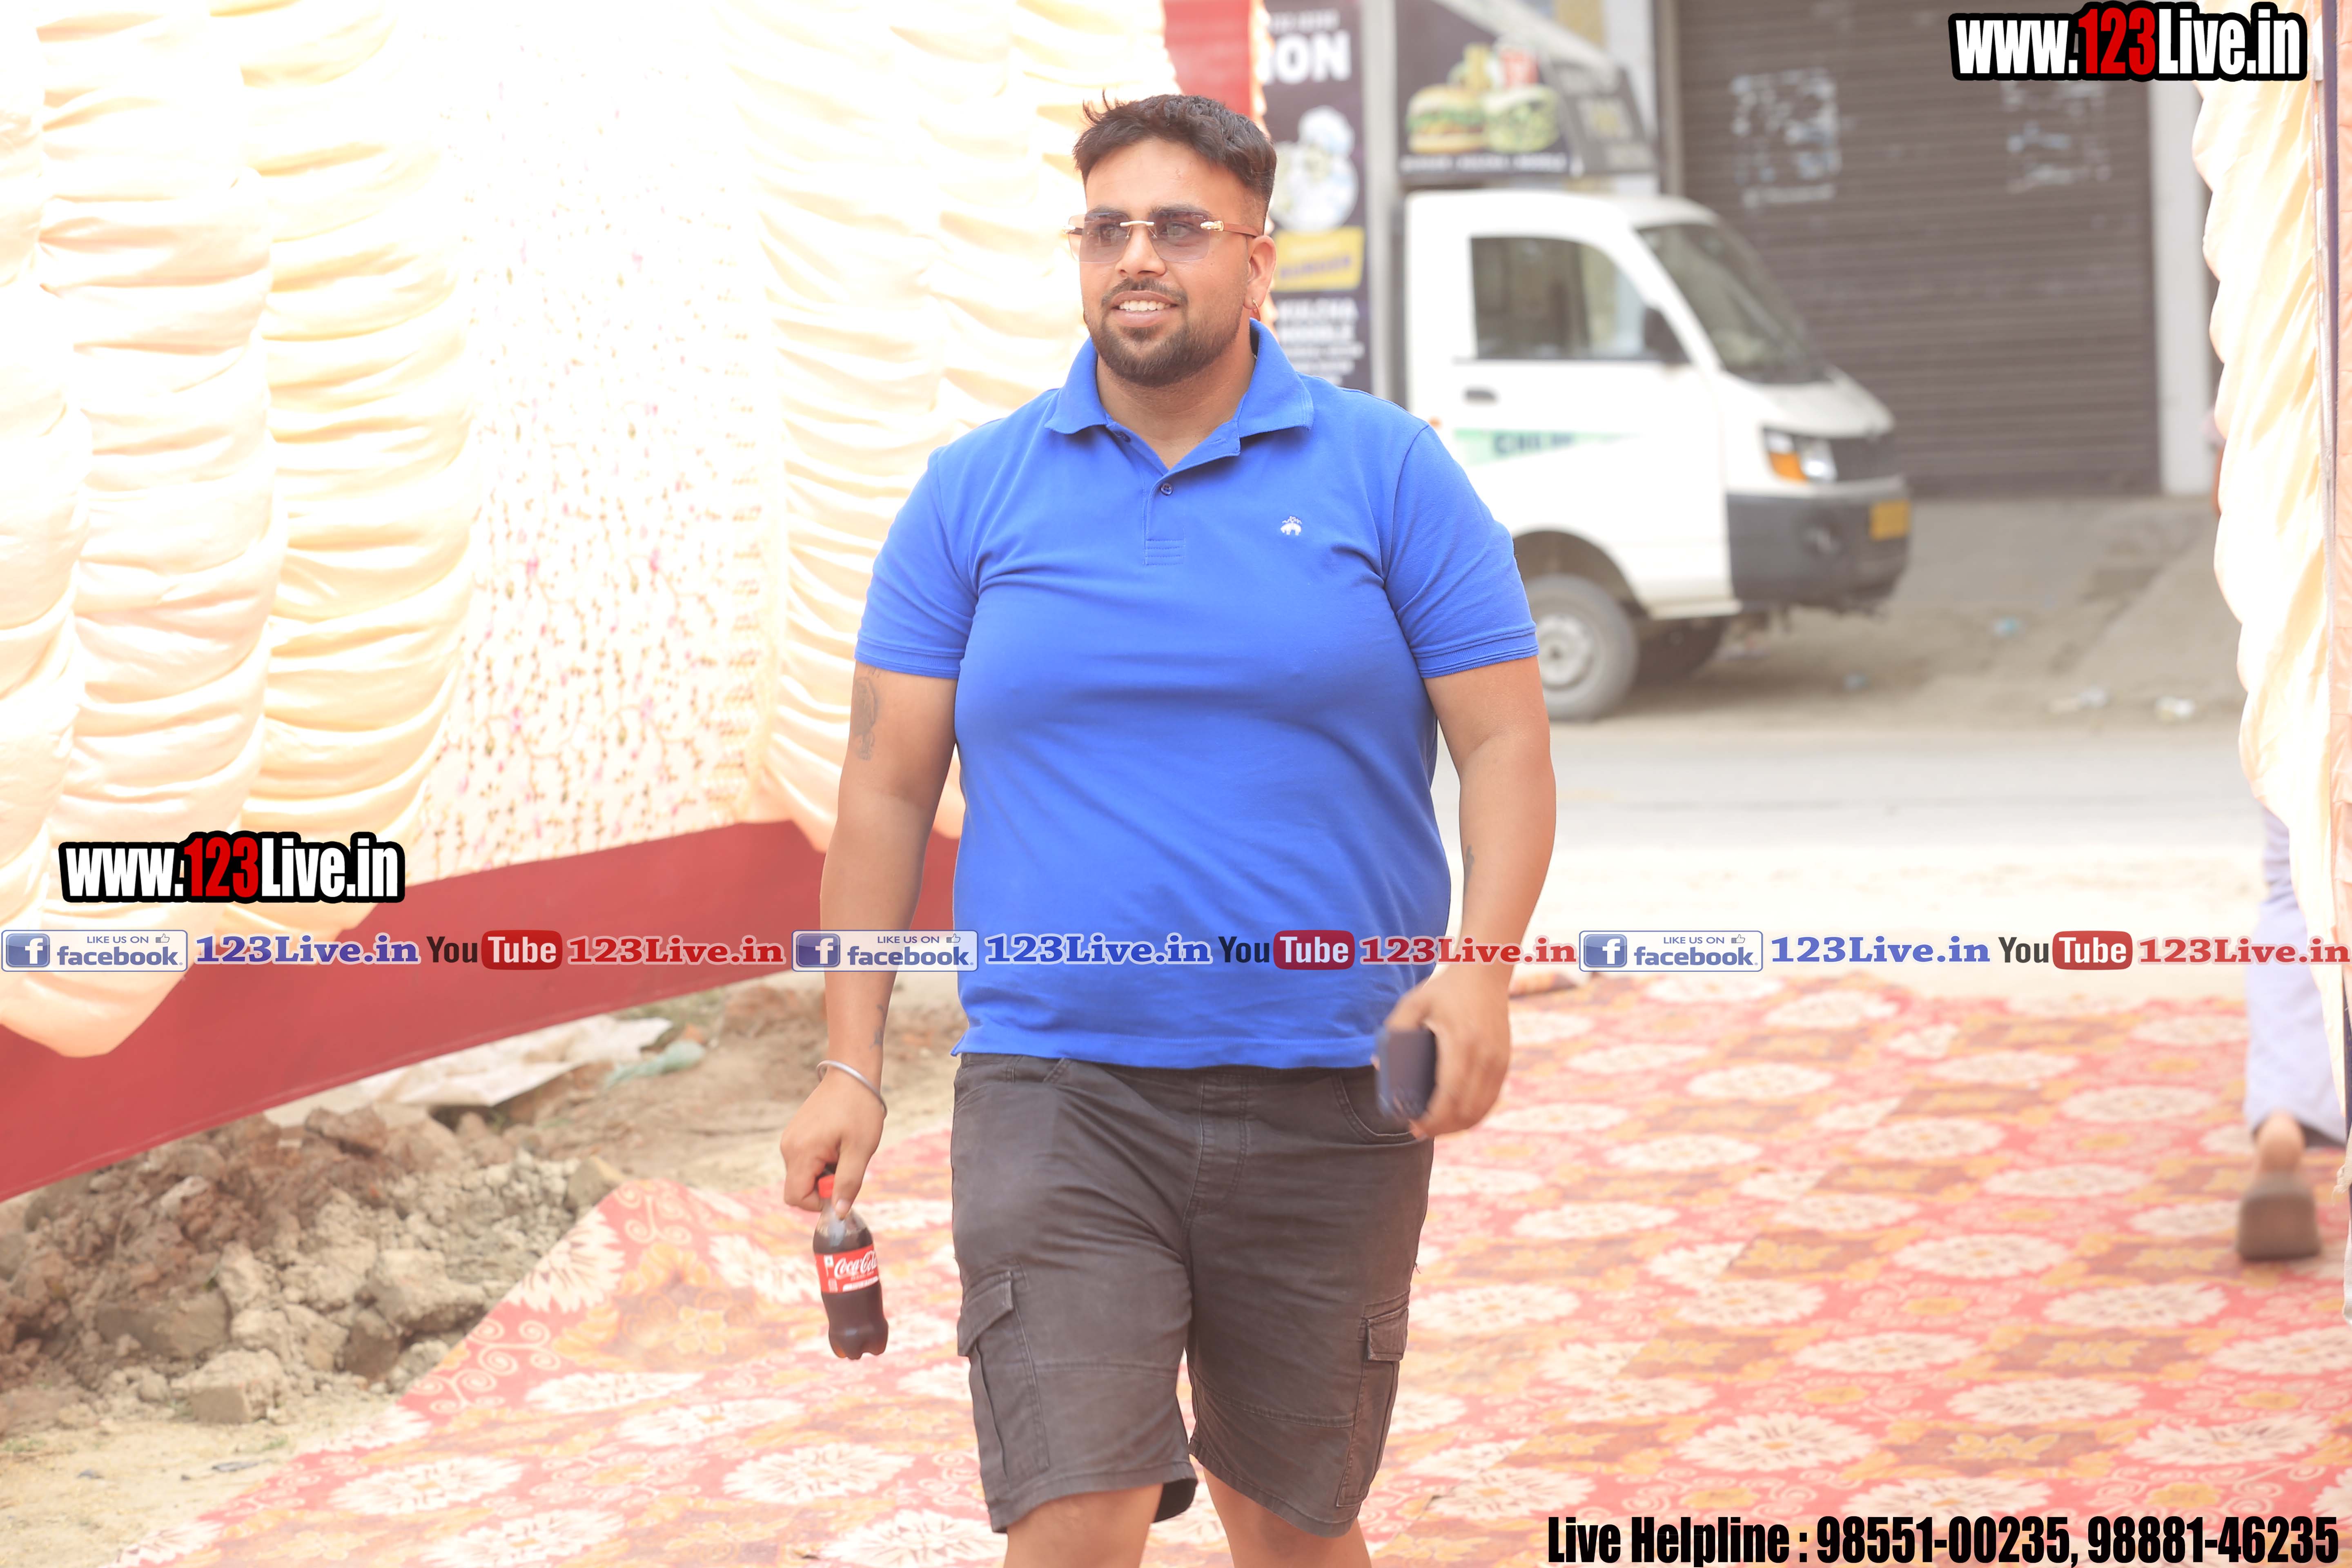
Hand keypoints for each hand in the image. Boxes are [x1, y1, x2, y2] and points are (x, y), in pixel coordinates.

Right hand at [778, 1070, 885, 1214]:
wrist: (852, 1075)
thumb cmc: (859, 1110)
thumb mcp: (860, 1150)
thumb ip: (848, 1183)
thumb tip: (839, 1213)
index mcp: (801, 1152)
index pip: (796, 1197)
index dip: (819, 1202)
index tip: (841, 1184)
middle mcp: (788, 1147)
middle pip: (799, 1187)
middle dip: (823, 1185)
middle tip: (845, 1162)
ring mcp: (790, 1139)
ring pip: (803, 1174)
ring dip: (824, 1172)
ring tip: (843, 1149)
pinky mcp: (796, 1133)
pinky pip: (804, 1160)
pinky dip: (821, 1160)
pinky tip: (837, 1142)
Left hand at [1384, 962, 1511, 1137]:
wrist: (1484, 973)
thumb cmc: (1443, 989)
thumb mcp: (1413, 1002)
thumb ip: (1393, 1029)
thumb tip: (1377, 1064)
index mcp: (1461, 1043)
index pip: (1449, 1094)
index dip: (1433, 1118)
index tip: (1414, 1125)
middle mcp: (1485, 1056)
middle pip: (1466, 1109)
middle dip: (1442, 1127)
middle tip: (1419, 1130)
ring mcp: (1499, 1060)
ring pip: (1481, 1109)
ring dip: (1458, 1125)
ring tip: (1435, 1128)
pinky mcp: (1504, 1062)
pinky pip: (1491, 1099)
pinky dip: (1474, 1114)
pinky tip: (1457, 1118)